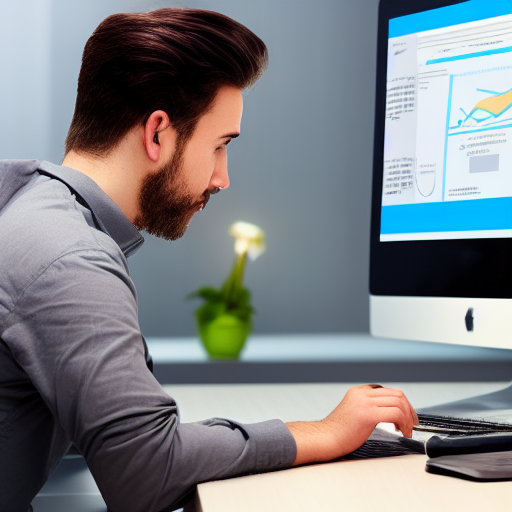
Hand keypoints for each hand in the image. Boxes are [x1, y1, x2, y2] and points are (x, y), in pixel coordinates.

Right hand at [286, 384, 417, 465]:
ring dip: (408, 418)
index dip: (401, 403)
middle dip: (409, 409)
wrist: (325, 438)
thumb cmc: (338, 431)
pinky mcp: (367, 414)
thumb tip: (387, 413)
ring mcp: (364, 402)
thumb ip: (368, 407)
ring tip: (406, 430)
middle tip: (412, 423)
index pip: (387, 390)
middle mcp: (362, 394)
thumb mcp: (353, 411)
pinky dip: (404, 423)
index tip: (406, 415)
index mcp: (358, 392)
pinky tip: (401, 432)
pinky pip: (395, 413)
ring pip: (398, 402)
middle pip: (396, 394)